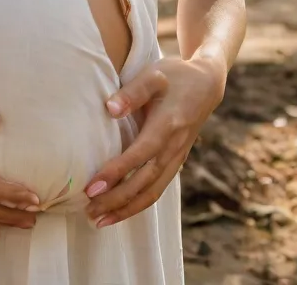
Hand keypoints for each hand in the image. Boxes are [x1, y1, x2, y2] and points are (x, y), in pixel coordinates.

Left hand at [83, 55, 226, 227]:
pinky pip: (158, 189)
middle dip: (116, 200)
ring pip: (152, 192)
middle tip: (88, 210)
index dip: (116, 173)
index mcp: (167, 125)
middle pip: (144, 183)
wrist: (207, 84)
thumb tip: (109, 109)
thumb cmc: (176, 76)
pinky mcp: (175, 162)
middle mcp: (173, 147)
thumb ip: (132, 92)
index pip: (139, 156)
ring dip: (126, 209)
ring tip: (99, 221)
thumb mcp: (155, 75)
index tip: (92, 186)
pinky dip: (138, 204)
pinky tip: (119, 211)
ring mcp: (176, 157)